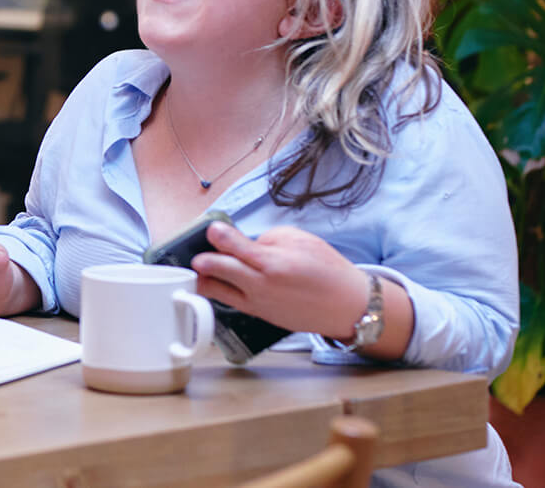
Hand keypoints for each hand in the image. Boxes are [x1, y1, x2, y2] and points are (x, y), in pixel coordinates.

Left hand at [190, 222, 369, 339]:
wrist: (348, 305)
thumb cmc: (328, 270)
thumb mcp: (300, 240)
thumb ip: (268, 239)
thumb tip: (246, 243)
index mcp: (273, 262)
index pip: (234, 246)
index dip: (218, 235)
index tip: (211, 229)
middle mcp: (261, 285)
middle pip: (219, 270)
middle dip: (203, 260)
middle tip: (196, 253)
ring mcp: (259, 304)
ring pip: (218, 292)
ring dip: (204, 280)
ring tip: (196, 270)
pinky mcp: (260, 315)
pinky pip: (232, 302)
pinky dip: (221, 292)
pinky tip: (215, 283)